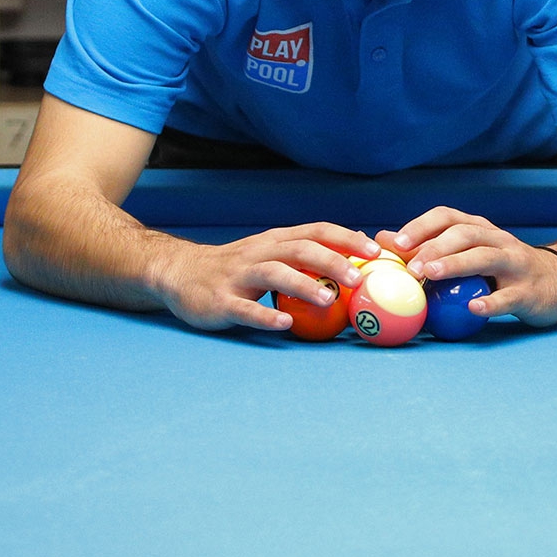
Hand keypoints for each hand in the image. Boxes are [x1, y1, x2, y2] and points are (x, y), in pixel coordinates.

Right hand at [150, 222, 377, 332]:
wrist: (180, 273)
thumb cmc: (236, 268)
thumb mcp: (270, 254)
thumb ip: (305, 255)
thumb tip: (355, 258)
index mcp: (275, 241)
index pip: (316, 231)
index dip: (346, 239)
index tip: (376, 251)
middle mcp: (259, 253)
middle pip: (299, 249)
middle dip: (331, 260)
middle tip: (358, 277)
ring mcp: (238, 276)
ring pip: (274, 274)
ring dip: (303, 285)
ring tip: (329, 300)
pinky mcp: (221, 301)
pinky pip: (245, 309)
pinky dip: (265, 316)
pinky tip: (285, 325)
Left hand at [382, 208, 556, 326]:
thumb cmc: (503, 270)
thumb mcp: (471, 254)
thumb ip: (431, 248)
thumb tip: (383, 240)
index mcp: (480, 229)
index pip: (448, 216)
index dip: (421, 226)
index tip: (395, 242)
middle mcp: (498, 240)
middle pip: (465, 234)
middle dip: (435, 246)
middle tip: (410, 266)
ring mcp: (516, 264)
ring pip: (486, 257)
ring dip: (456, 264)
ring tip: (431, 275)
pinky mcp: (529, 291)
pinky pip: (509, 296)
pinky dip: (491, 302)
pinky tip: (474, 308)